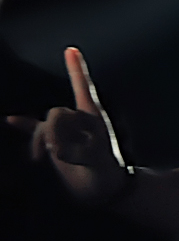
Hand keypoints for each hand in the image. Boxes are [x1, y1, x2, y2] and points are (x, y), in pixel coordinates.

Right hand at [5, 47, 129, 204]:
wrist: (103, 192)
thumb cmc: (106, 175)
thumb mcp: (97, 163)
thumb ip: (79, 153)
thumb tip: (56, 149)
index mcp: (93, 117)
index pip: (84, 88)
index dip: (76, 68)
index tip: (71, 49)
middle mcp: (78, 120)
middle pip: (56, 113)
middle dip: (52, 131)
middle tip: (57, 152)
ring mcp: (65, 131)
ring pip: (43, 125)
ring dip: (38, 141)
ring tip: (42, 158)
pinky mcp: (53, 144)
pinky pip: (34, 130)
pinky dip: (23, 125)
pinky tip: (8, 120)